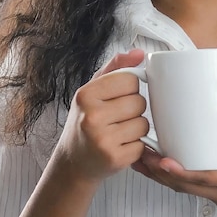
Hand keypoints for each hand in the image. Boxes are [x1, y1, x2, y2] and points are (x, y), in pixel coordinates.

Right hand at [53, 49, 149, 183]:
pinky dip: (136, 147)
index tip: (119, 97)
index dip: (130, 89)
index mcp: (86, 95)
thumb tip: (140, 54)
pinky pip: (143, 145)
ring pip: (144, 124)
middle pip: (139, 102)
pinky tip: (120, 146)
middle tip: (117, 118)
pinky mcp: (115, 158)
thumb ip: (116, 68)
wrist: (73, 163)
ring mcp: (103, 139)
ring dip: (137, 128)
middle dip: (134, 110)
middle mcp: (92, 116)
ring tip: (119, 132)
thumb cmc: (86, 122)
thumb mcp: (93, 91)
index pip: (130, 79)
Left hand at [132, 132, 216, 216]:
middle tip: (138, 154)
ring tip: (140, 158)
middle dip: (158, 172)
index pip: (203, 179)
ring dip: (160, 175)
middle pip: (183, 186)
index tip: (161, 160)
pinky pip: (188, 187)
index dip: (180, 172)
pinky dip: (171, 177)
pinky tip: (160, 164)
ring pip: (182, 188)